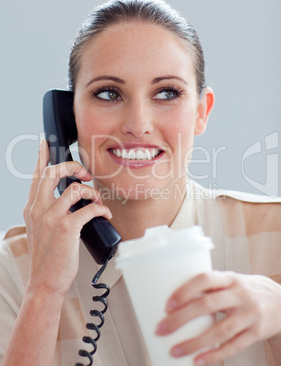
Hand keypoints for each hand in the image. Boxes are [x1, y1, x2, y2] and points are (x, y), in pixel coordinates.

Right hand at [23, 139, 111, 297]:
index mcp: (32, 207)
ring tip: (98, 203)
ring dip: (93, 192)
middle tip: (84, 174)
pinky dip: (101, 209)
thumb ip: (48, 210)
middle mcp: (38, 209)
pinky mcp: (67, 228)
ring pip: (75, 188)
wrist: (45, 281)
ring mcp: (51, 217)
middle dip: (72, 166)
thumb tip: (69, 197)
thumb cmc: (47, 257)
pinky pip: (90, 208)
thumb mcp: (41, 229)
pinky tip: (104, 215)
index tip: (45, 143)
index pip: (36, 176)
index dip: (41, 156)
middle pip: (53, 172)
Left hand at [156, 271, 280, 364]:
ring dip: (194, 342)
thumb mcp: (231, 282)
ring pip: (219, 330)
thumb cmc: (246, 291)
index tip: (167, 304)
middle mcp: (240, 295)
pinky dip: (215, 355)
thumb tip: (177, 301)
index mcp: (229, 278)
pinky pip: (233, 346)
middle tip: (161, 329)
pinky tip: (198, 361)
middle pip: (207, 305)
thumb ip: (210, 289)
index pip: (204, 279)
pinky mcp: (256, 332)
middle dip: (181, 318)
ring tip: (175, 350)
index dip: (185, 291)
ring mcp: (249, 314)